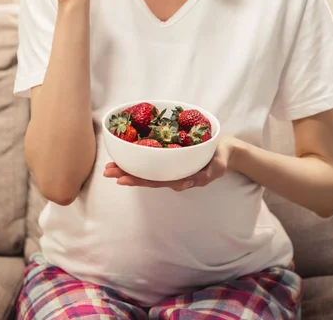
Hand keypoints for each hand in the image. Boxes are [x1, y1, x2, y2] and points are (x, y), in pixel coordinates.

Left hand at [103, 137, 234, 190]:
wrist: (225, 148)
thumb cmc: (220, 158)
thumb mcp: (218, 167)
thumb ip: (205, 176)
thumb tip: (183, 184)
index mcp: (180, 176)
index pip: (155, 180)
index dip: (137, 180)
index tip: (121, 179)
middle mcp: (171, 171)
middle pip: (145, 175)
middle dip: (126, 173)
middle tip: (107, 171)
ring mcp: (170, 162)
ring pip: (146, 166)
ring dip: (127, 166)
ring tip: (110, 165)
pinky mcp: (170, 152)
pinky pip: (152, 155)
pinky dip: (137, 154)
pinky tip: (125, 151)